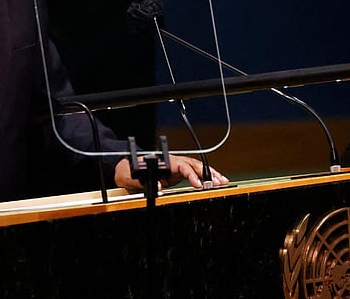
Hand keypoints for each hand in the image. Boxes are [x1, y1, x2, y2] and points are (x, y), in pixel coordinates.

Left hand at [113, 155, 228, 191]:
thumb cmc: (129, 171)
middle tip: (220, 182)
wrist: (126, 169)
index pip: (183, 166)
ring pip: (197, 168)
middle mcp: (173, 162)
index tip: (198, 184)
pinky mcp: (177, 174)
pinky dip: (204, 178)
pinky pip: (194, 174)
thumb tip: (160, 187)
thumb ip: (145, 182)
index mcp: (165, 161)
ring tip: (223, 182)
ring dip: (210, 175)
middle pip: (194, 165)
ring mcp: (176, 167)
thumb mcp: (133, 178)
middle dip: (208, 173)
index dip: (192, 174)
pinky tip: (214, 184)